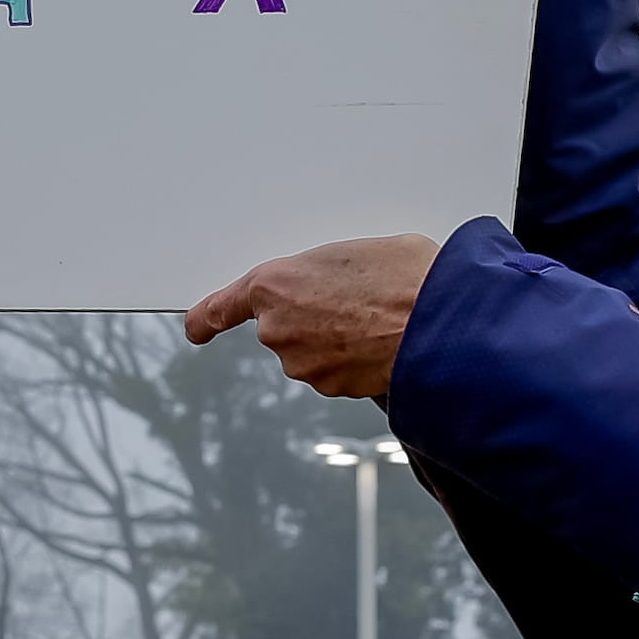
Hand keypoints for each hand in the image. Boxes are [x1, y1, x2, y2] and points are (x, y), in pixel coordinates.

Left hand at [187, 234, 439, 399]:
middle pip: (283, 324)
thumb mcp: (359, 250)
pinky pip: (334, 372)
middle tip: (355, 299)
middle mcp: (279, 328)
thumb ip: (329, 271)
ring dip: (337, 340)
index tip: (197, 326)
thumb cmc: (407, 278)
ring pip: (311, 351)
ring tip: (376, 320)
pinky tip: (381, 343)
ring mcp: (302, 363)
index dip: (207, 317)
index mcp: (275, 283)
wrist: (441, 324)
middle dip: (313, 316)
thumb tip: (341, 283)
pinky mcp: (329, 387)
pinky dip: (353, 361)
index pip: (224, 306)